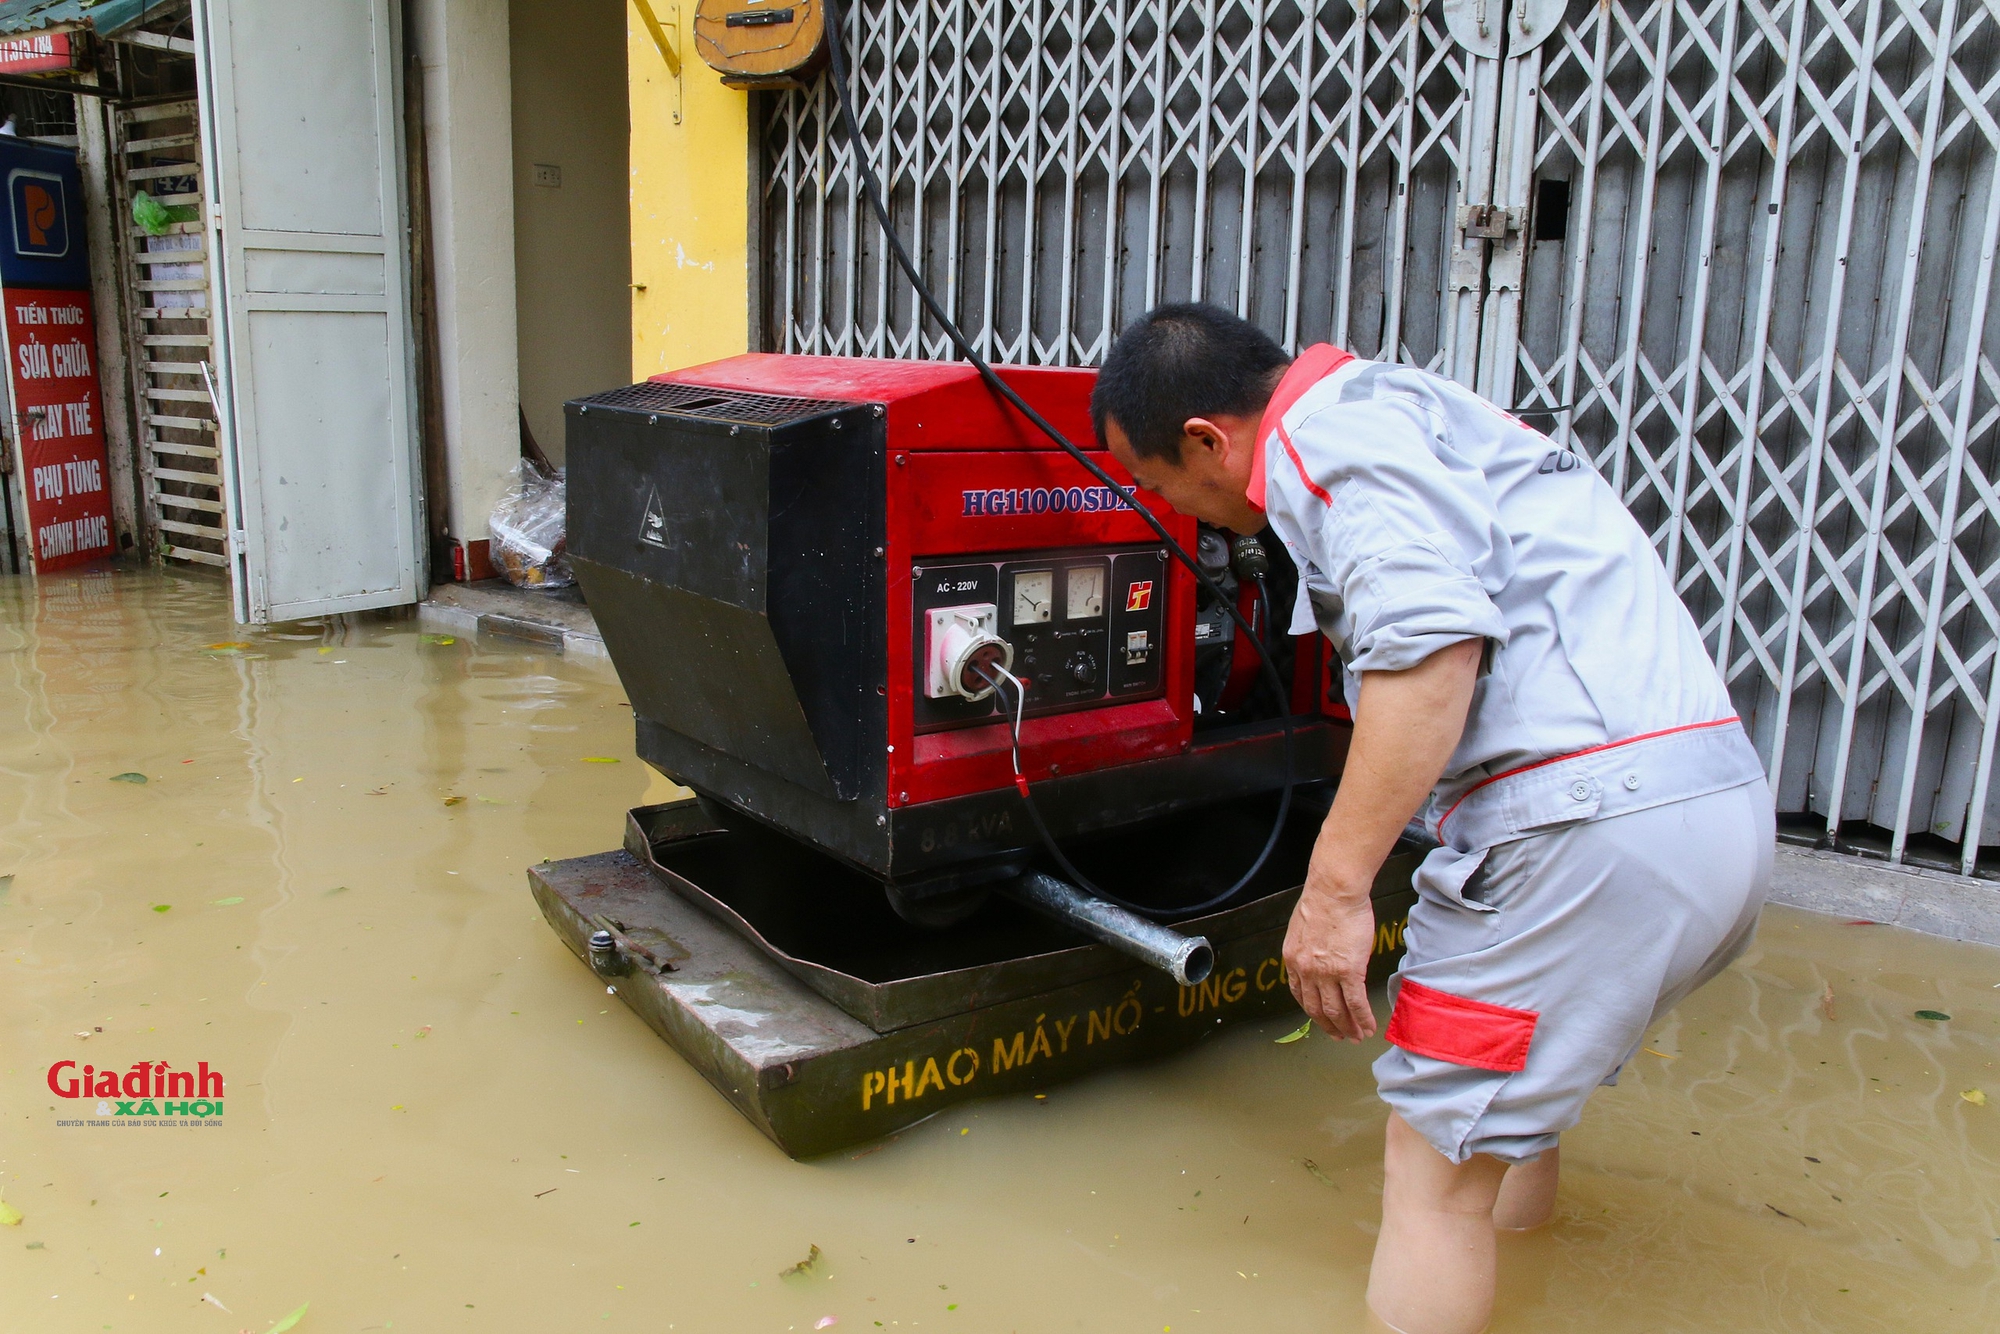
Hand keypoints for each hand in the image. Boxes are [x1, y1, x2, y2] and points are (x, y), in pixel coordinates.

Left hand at [1283, 882, 1378, 1041]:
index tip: (1320, 1018)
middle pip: (1317, 1008)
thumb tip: (1320, 957)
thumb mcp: (1303, 928)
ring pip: (1336, 1010)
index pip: (1300, 994)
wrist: (1334, 891)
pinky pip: (1356, 1003)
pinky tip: (1369, 1027)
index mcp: (1293, 959)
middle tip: (1339, 1036)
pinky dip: (1363, 1019)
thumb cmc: (1323, 901)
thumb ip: (1309, 948)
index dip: (1312, 1010)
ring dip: (1348, 1027)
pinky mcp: (1349, 971)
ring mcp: (1327, 973)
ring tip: (1356, 1037)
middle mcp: (1306, 971)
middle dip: (1329, 1026)